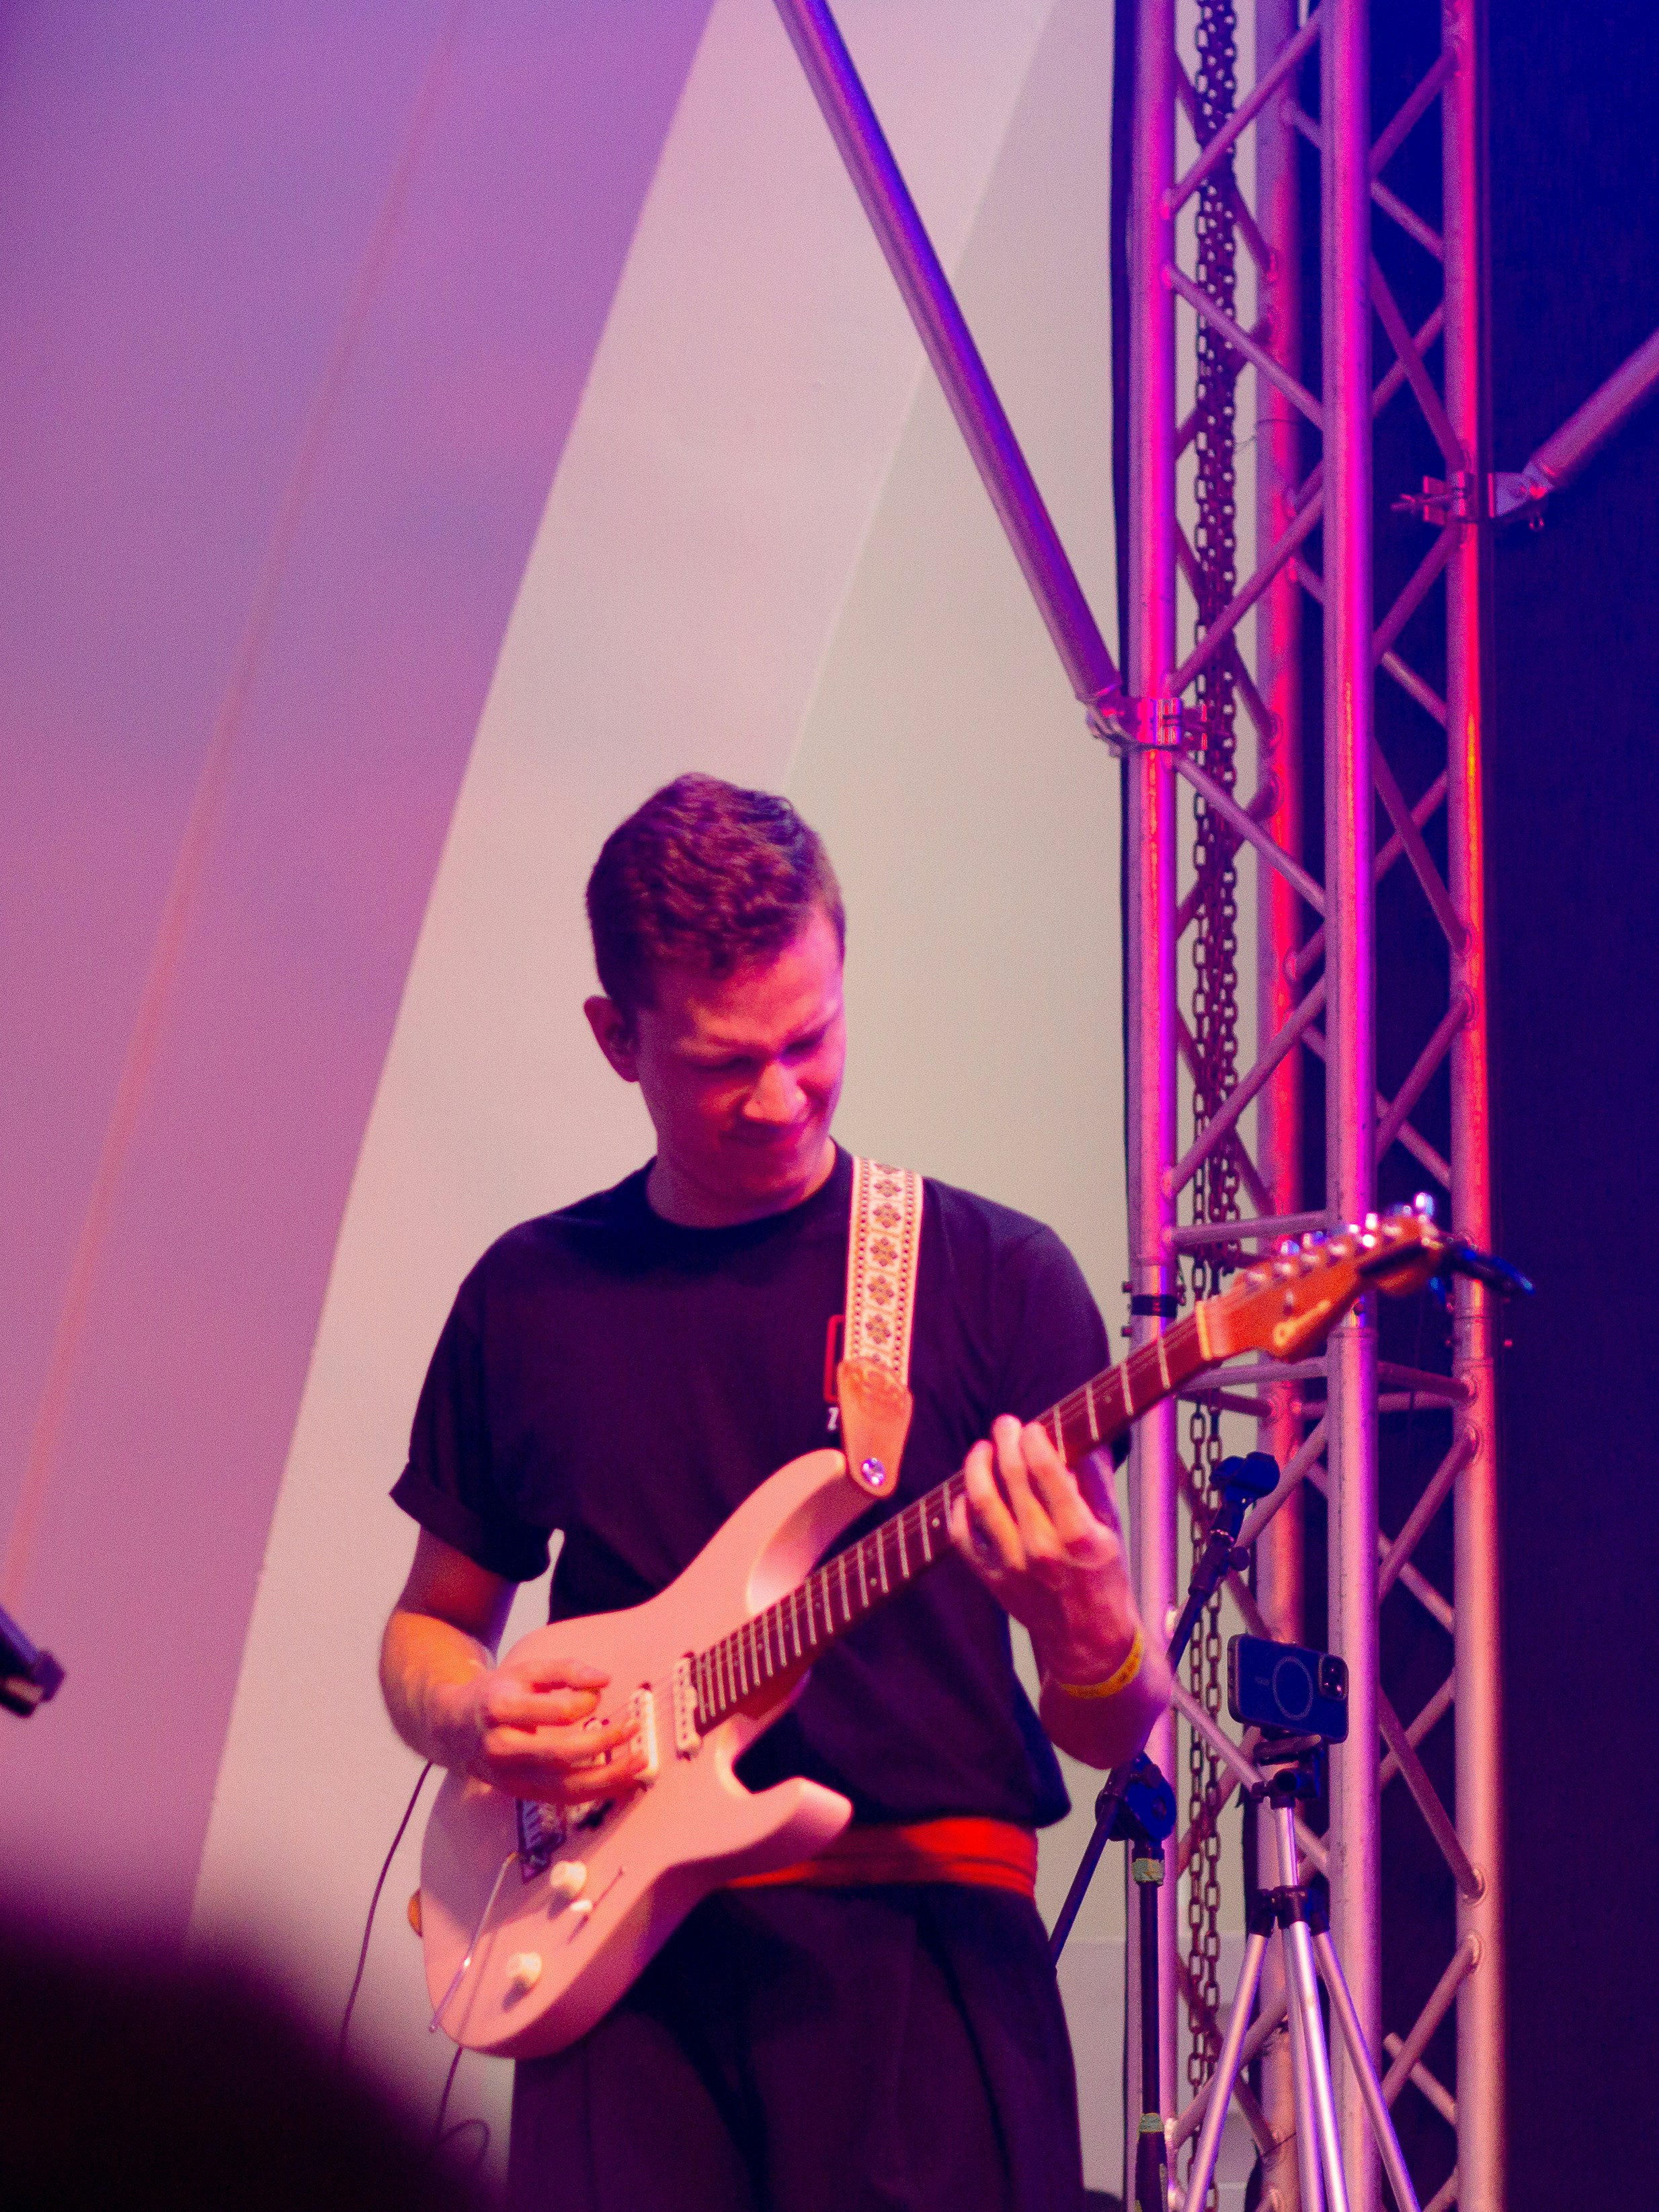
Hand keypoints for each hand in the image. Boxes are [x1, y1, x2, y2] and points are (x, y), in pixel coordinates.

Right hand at [444, 1635, 646, 1806]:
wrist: (454, 1728)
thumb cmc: (494, 1695)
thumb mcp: (524, 1671)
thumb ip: (565, 1669)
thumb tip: (603, 1679)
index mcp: (499, 1710)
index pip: (553, 1712)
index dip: (583, 1703)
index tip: (597, 1693)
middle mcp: (502, 1748)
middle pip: (559, 1755)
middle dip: (602, 1744)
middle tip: (632, 1728)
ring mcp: (509, 1777)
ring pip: (563, 1786)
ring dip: (606, 1778)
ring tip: (637, 1764)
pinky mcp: (520, 1793)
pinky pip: (562, 1798)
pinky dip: (595, 1792)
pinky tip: (620, 1782)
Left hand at [948, 1415, 1141, 1686]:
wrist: (1088, 1639)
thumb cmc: (1104, 1576)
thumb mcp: (1112, 1527)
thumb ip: (1095, 1481)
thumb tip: (1080, 1434)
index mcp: (1079, 1535)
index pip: (1047, 1470)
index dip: (1033, 1439)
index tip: (1032, 1426)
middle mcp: (1043, 1550)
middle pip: (1012, 1478)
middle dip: (1005, 1441)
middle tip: (1005, 1424)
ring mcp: (1013, 1566)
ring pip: (981, 1501)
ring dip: (977, 1466)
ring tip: (982, 1449)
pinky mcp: (992, 1579)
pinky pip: (963, 1536)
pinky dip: (959, 1509)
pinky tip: (966, 1492)